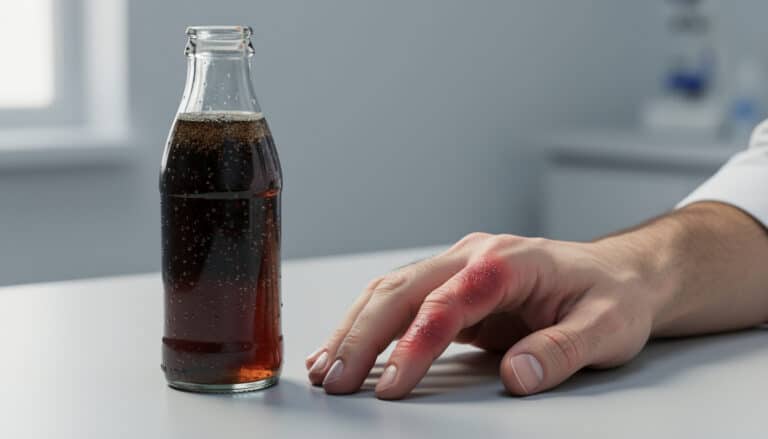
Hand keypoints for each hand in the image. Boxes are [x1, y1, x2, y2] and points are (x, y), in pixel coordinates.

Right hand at [305, 232, 666, 398]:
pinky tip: (347, 348)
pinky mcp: (452, 285)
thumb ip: (561, 350)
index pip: (448, 302)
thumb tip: (516, 376)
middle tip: (333, 380)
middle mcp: (474, 255)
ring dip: (354, 328)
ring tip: (324, 367)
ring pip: (391, 290)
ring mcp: (459, 266)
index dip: (415, 345)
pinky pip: (401, 301)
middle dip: (362, 335)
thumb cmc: (613, 297)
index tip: (391, 385)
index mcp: (509, 260)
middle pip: (403, 289)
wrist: (618, 274)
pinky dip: (368, 324)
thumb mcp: (608, 328)